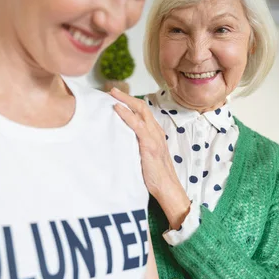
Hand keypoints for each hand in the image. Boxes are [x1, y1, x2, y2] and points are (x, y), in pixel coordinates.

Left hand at [112, 88, 190, 225]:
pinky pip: (137, 125)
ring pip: (140, 112)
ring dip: (125, 100)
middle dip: (126, 96)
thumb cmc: (154, 176)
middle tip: (111, 90)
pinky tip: (117, 109)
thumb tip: (120, 141)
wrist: (166, 188)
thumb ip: (136, 146)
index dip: (130, 103)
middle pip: (142, 108)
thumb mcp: (144, 156)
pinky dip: (126, 115)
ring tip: (111, 94)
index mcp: (155, 134)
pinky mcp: (150, 145)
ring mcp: (154, 137)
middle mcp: (156, 132)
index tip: (117, 98)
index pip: (143, 113)